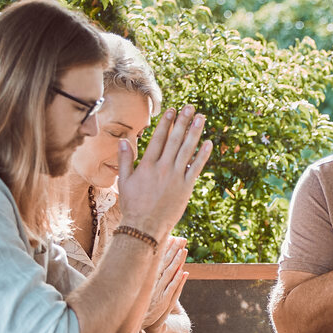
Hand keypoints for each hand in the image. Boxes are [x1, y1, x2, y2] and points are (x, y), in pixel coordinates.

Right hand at [116, 106, 211, 235]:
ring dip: (195, 132)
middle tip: (190, 107)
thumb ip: (125, 160)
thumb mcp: (124, 181)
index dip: (166, 123)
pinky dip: (203, 155)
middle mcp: (163, 168)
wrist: (145, 226)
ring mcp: (176, 177)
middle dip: (183, 122)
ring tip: (201, 118)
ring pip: (187, 150)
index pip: (158, 138)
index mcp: (147, 165)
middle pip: (175, 140)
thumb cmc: (133, 204)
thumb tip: (123, 141)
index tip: (172, 110)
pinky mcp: (186, 187)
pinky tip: (208, 143)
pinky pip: (196, 167)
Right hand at [144, 236, 188, 328]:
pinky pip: (172, 289)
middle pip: (165, 263)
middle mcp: (152, 282)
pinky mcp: (163, 302)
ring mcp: (158, 291)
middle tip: (182, 238)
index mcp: (148, 277)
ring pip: (169, 273)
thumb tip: (156, 261)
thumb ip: (151, 274)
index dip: (166, 248)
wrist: (139, 322)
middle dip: (174, 250)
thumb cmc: (144, 302)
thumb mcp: (144, 286)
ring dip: (177, 262)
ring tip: (184, 250)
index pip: (158, 259)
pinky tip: (184, 272)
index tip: (173, 237)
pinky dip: (178, 281)